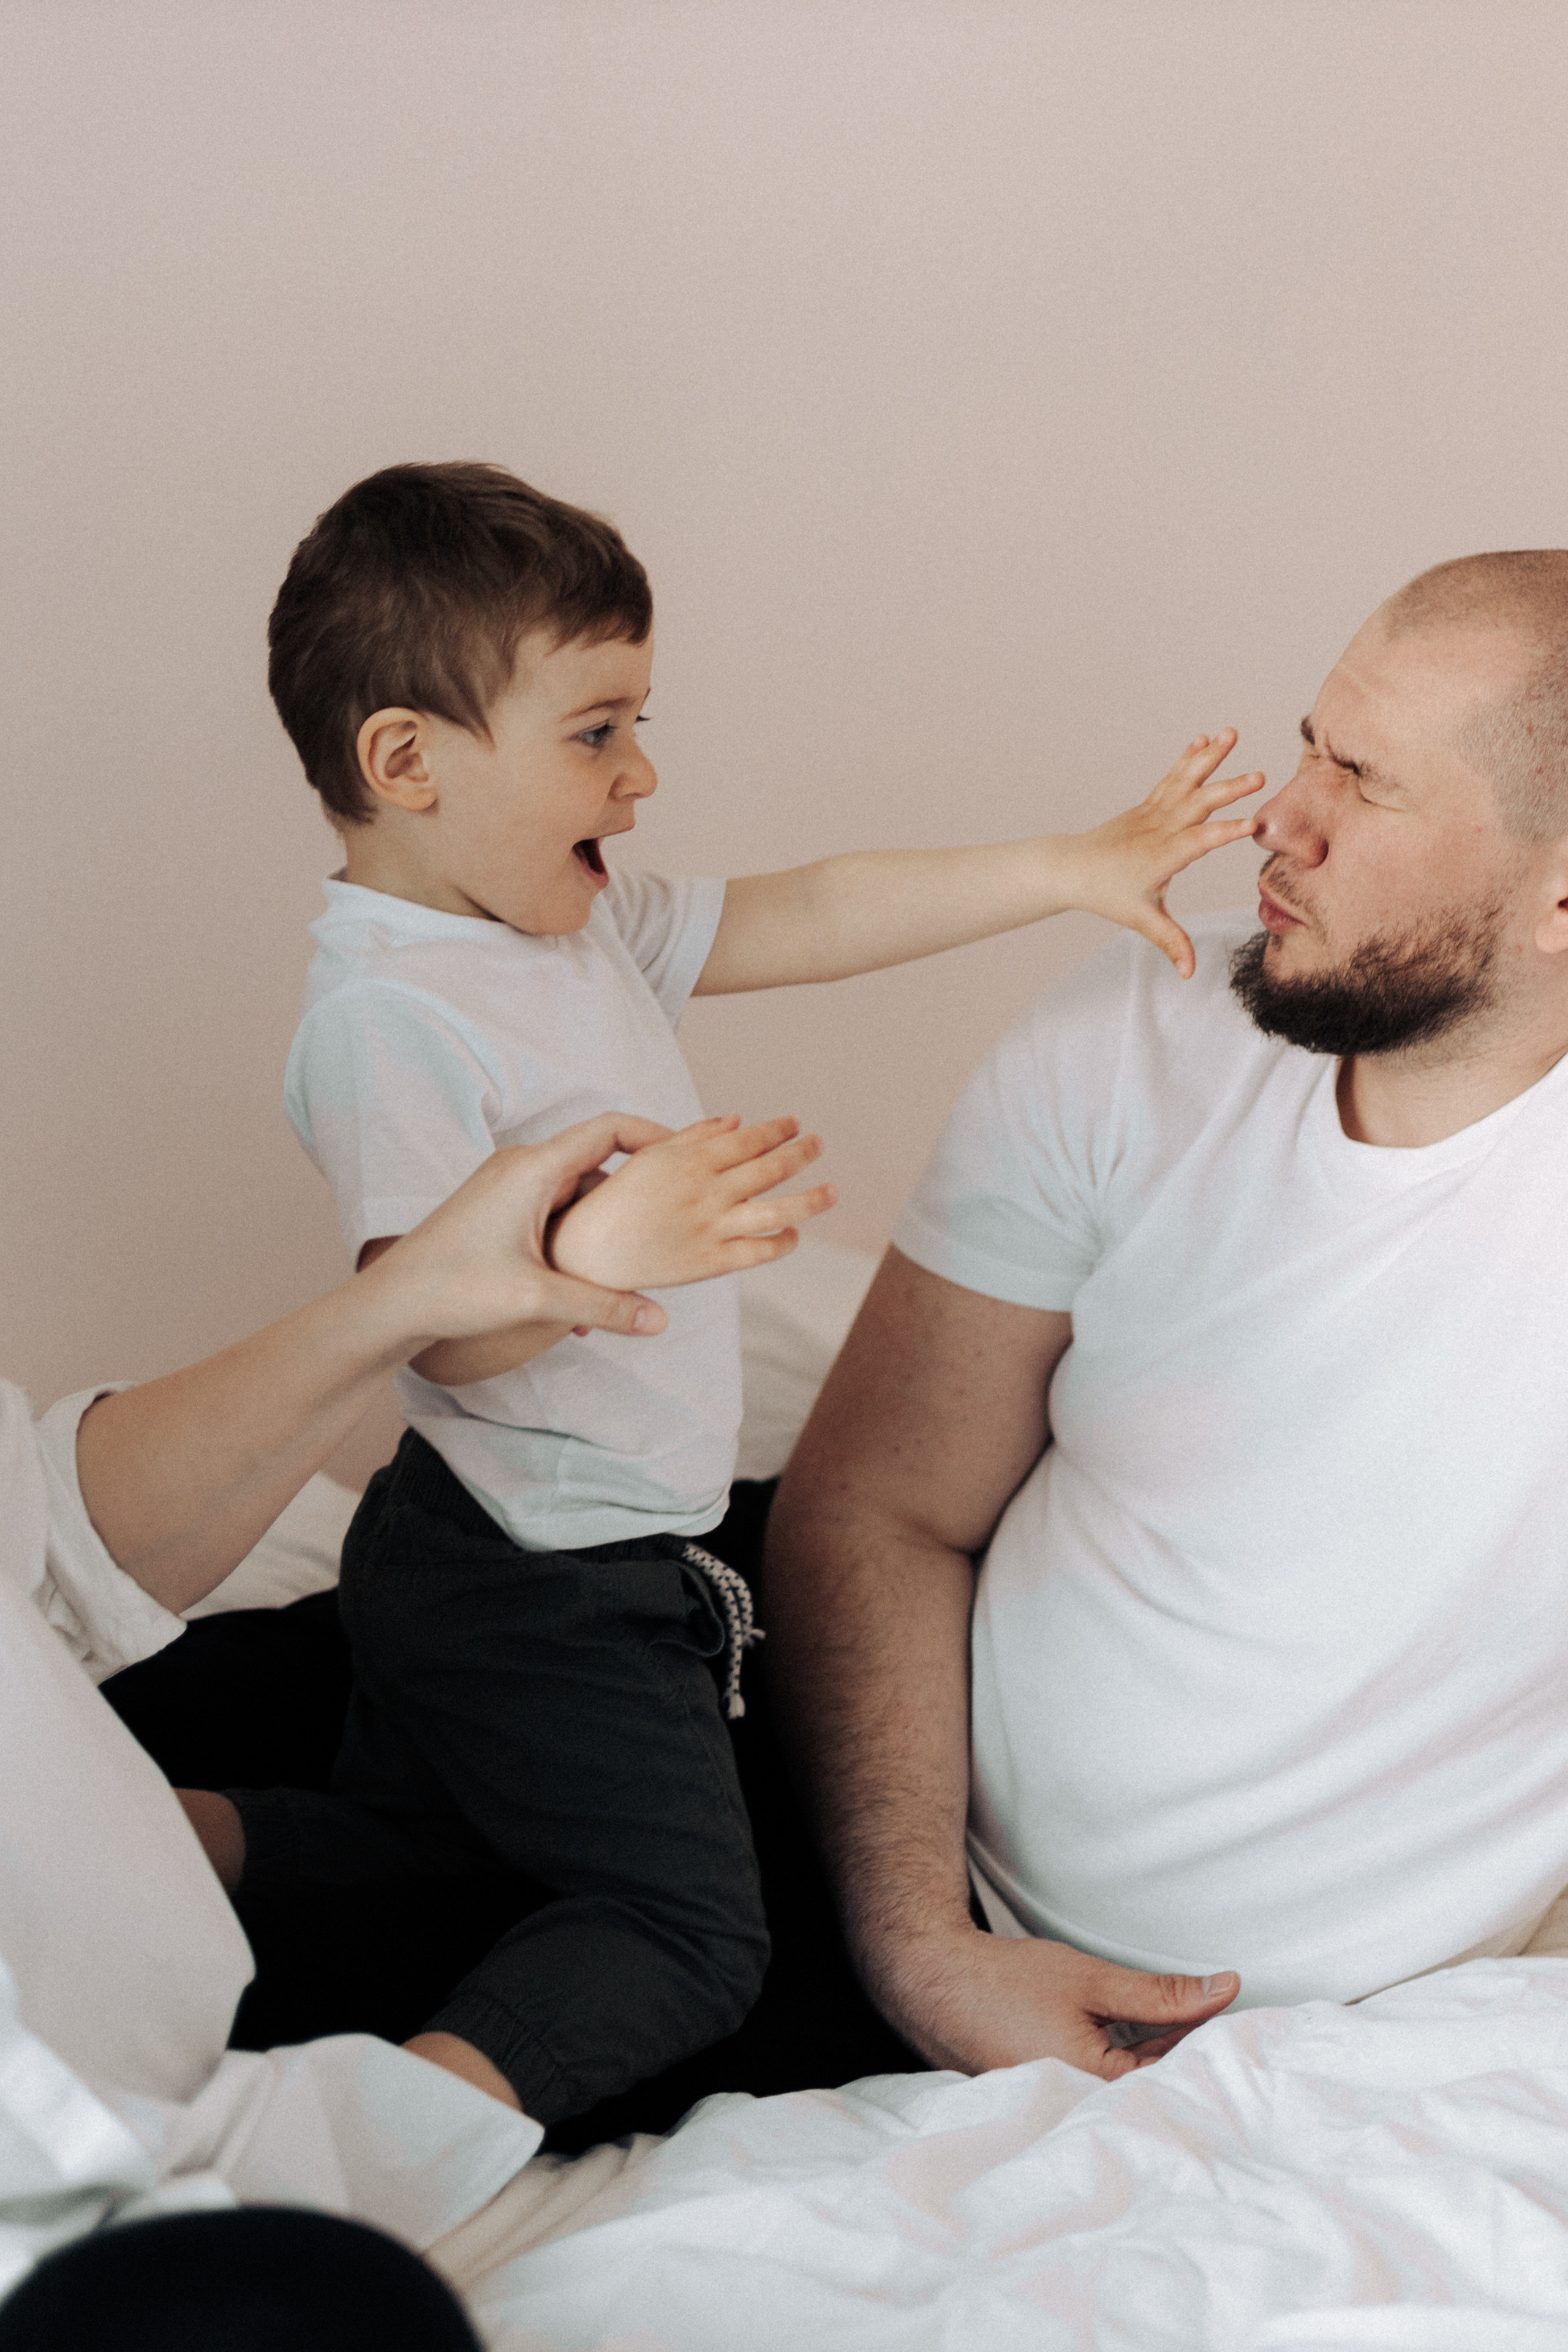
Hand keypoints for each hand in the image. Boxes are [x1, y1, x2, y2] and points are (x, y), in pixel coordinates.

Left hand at [365, 1113, 679, 1346]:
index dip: (654, 1135)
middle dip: (632, 1205)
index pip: (608, 1129)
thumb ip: (603, 1304)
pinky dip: (571, 1250)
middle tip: (669, 1228)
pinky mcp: (498, 1214)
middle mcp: (520, 1169)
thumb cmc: (452, 1288)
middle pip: (598, 1170)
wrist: (389, 1304)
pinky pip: (552, 1219)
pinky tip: (576, 1303)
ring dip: (598, 1239)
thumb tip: (658, 1321)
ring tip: (619, 1283)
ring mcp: (507, 1191)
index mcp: (532, 1169)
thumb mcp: (537, 1299)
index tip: (690, 1153)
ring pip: (576, 1202)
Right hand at [550, 1113, 836, 1291]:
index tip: (795, 1124)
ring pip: (776, 1210)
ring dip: (811, 1199)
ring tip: (832, 1191)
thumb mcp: (651, 1157)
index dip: (777, 1130)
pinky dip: (782, 1241)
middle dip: (801, 1153)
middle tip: (819, 1144)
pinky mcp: (709, 1262)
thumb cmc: (617, 1200)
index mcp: (690, 1160)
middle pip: (770, 1169)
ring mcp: (710, 1228)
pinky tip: (794, 1234)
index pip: (748, 1139)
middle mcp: (705, 1191)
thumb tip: (736, 1119)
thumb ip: (694, 1135)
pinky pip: (758, 1251)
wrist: (585, 1252)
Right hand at [879, 1922, 1239, 2082]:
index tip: (1242, 2020)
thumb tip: (1226, 1988)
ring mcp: (1061, 2116)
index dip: (1211, 2048)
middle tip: (1219, 2017)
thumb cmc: (1006, 1981)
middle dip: (1189, 2059)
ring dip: (1158, 2062)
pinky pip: (1104, 2092)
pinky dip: (1128, 2067)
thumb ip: (1162, 1994)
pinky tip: (1144, 2040)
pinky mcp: (1050, 2106)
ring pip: (1131, 2093)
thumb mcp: (1093, 1980)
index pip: (1174, 2080)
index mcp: (1091, 2091)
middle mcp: (1077, 2117)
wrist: (931, 1982)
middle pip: (1155, 2094)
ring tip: (1184, 2024)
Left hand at [1053, 730, 1263, 976]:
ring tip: (1231, 732)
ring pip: (1185, 780)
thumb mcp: (1141, 919)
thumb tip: (1190, 972)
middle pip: (1198, 804)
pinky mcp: (1149, 804)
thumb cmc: (1107, 894)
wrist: (1072, 868)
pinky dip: (1188, 757)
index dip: (1225, 833)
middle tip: (1260, 775)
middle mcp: (1159, 828)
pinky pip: (1172, 777)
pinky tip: (1204, 739)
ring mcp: (1153, 812)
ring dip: (1209, 757)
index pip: (1199, 842)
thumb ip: (1169, 941)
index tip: (1253, 823)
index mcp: (1162, 856)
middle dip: (1229, 789)